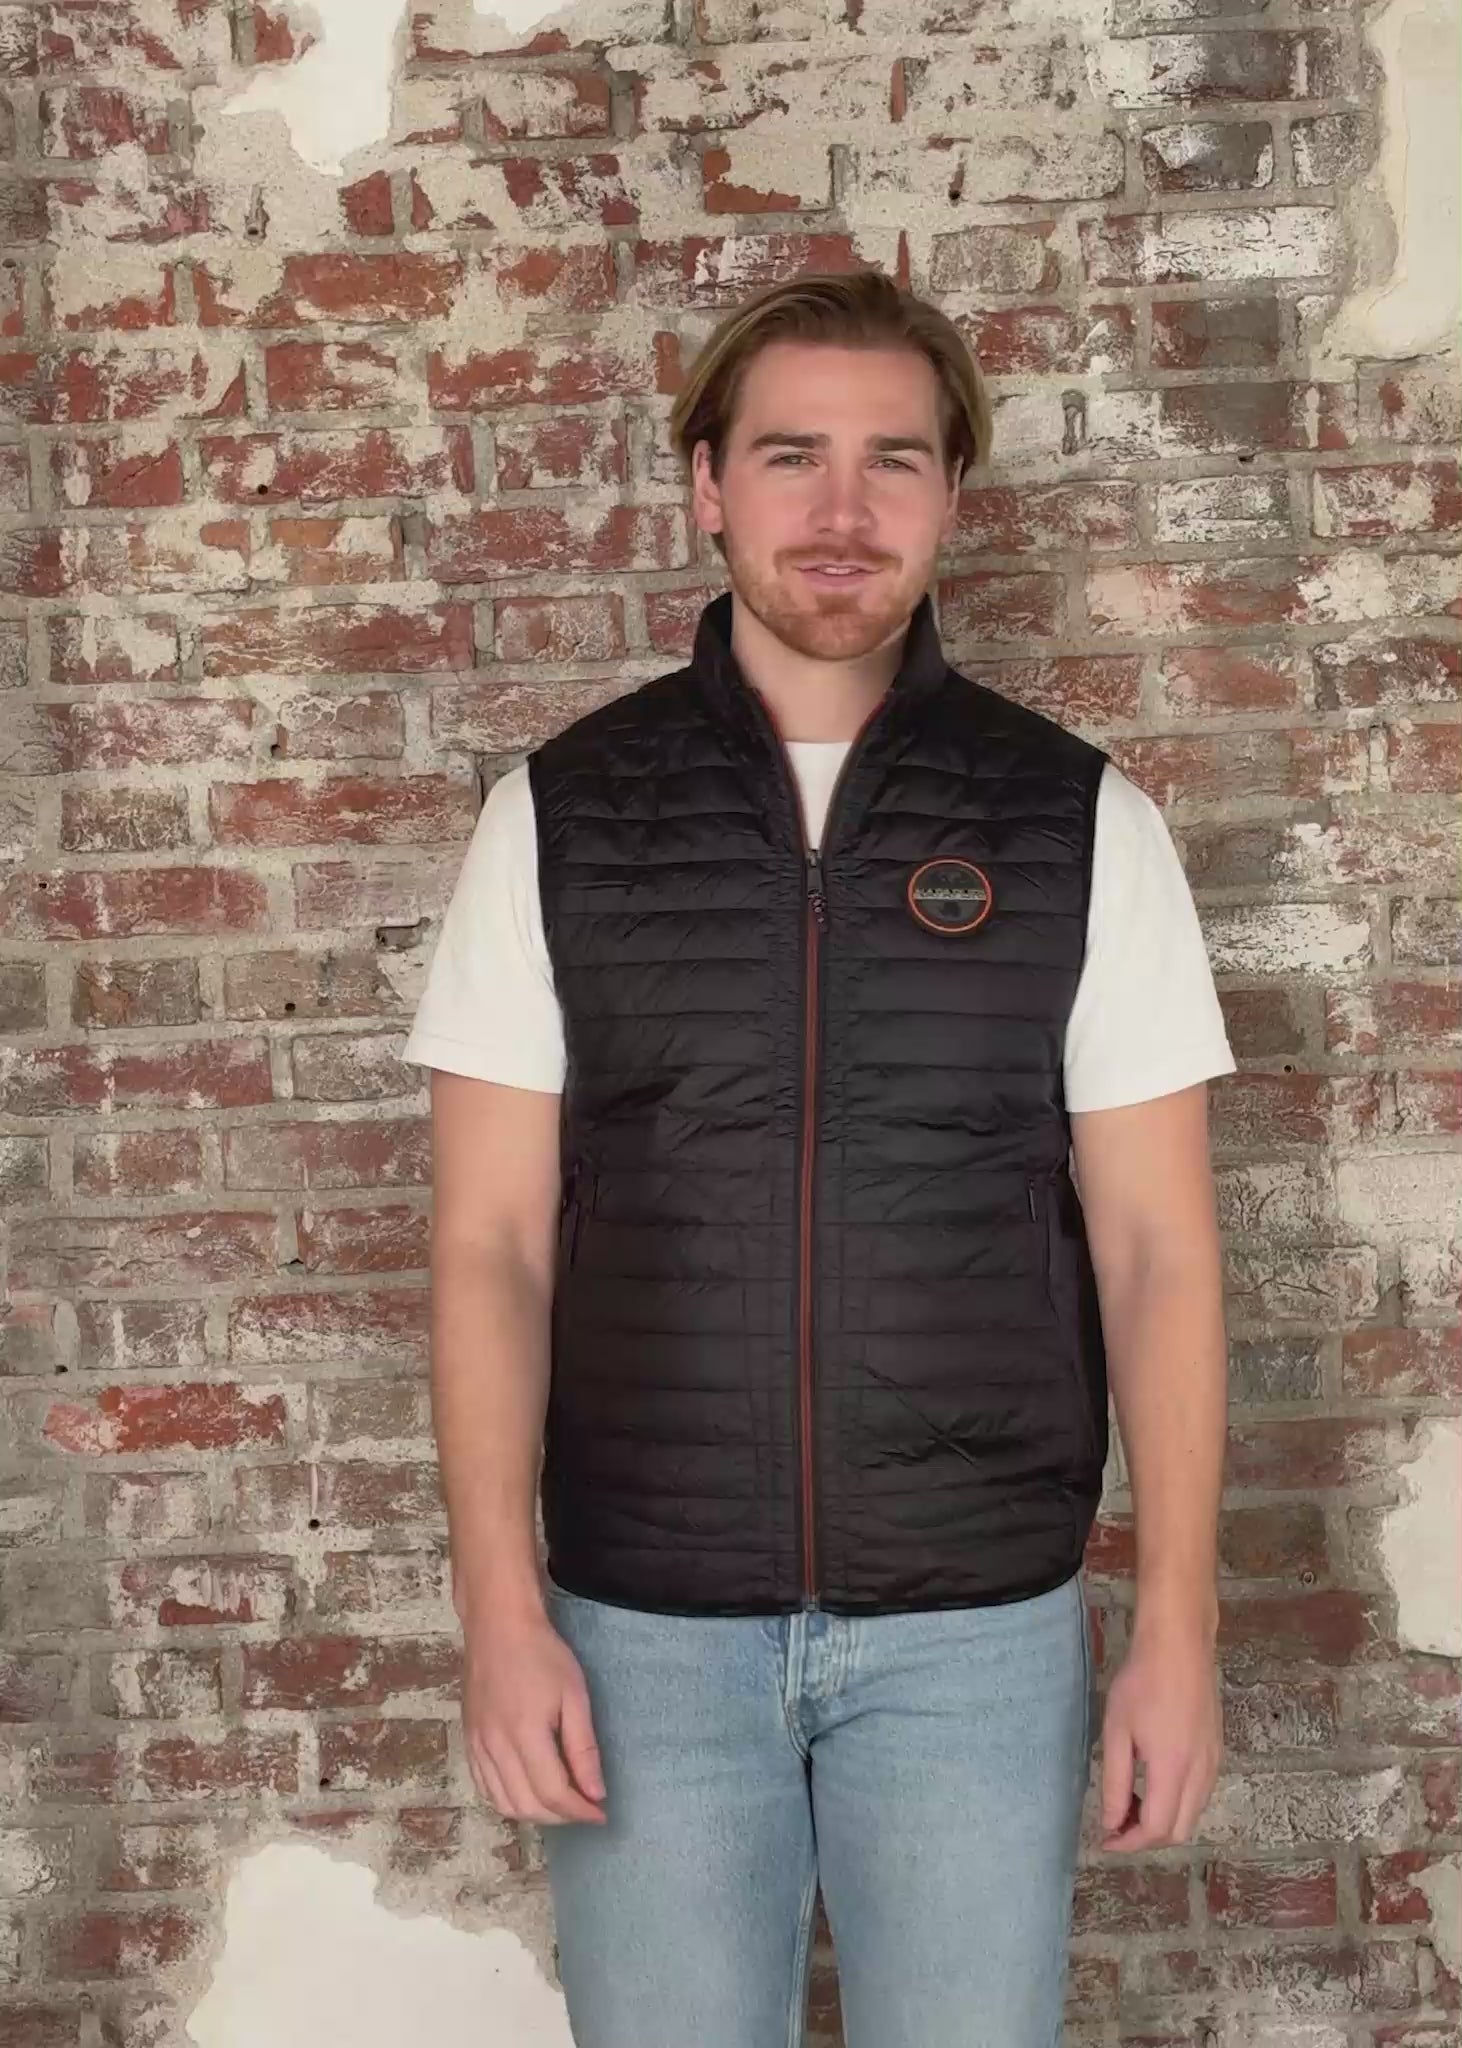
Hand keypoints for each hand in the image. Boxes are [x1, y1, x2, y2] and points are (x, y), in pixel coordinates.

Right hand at [461, 1609, 606, 1826]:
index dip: (579, 1811)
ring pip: (503, 1803)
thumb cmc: (542, 1654)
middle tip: (584, 1809)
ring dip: (534, 1814)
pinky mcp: (469, 1741)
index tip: (600, 1813)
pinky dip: (507, 1801)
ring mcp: (478, 1745)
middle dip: (560, 1817)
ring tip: (560, 1804)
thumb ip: (583, 1748)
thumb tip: (595, 1793)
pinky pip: (484, 1787)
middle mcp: (496, 1746)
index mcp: (525, 1733)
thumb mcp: (574, 1695)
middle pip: (527, 1805)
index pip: (553, 1793)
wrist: (498, 1626)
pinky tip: (527, 1792)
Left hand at [1098, 1620, 1221, 1851]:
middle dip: (1146, 1837)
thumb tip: (1111, 1822)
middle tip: (1116, 1823)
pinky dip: (1178, 1802)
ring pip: (1193, 1814)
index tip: (1105, 1839)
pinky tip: (1154, 1783)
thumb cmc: (1141, 1682)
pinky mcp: (1218, 1750)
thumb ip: (1114, 1781)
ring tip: (1130, 1803)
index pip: (1157, 1829)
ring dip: (1164, 1821)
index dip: (1129, 1842)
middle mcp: (1201, 1773)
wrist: (1180, 1643)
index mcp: (1173, 1769)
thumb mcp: (1117, 1731)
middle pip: (1180, 1830)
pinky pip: (1201, 1793)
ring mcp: (1214, 1762)